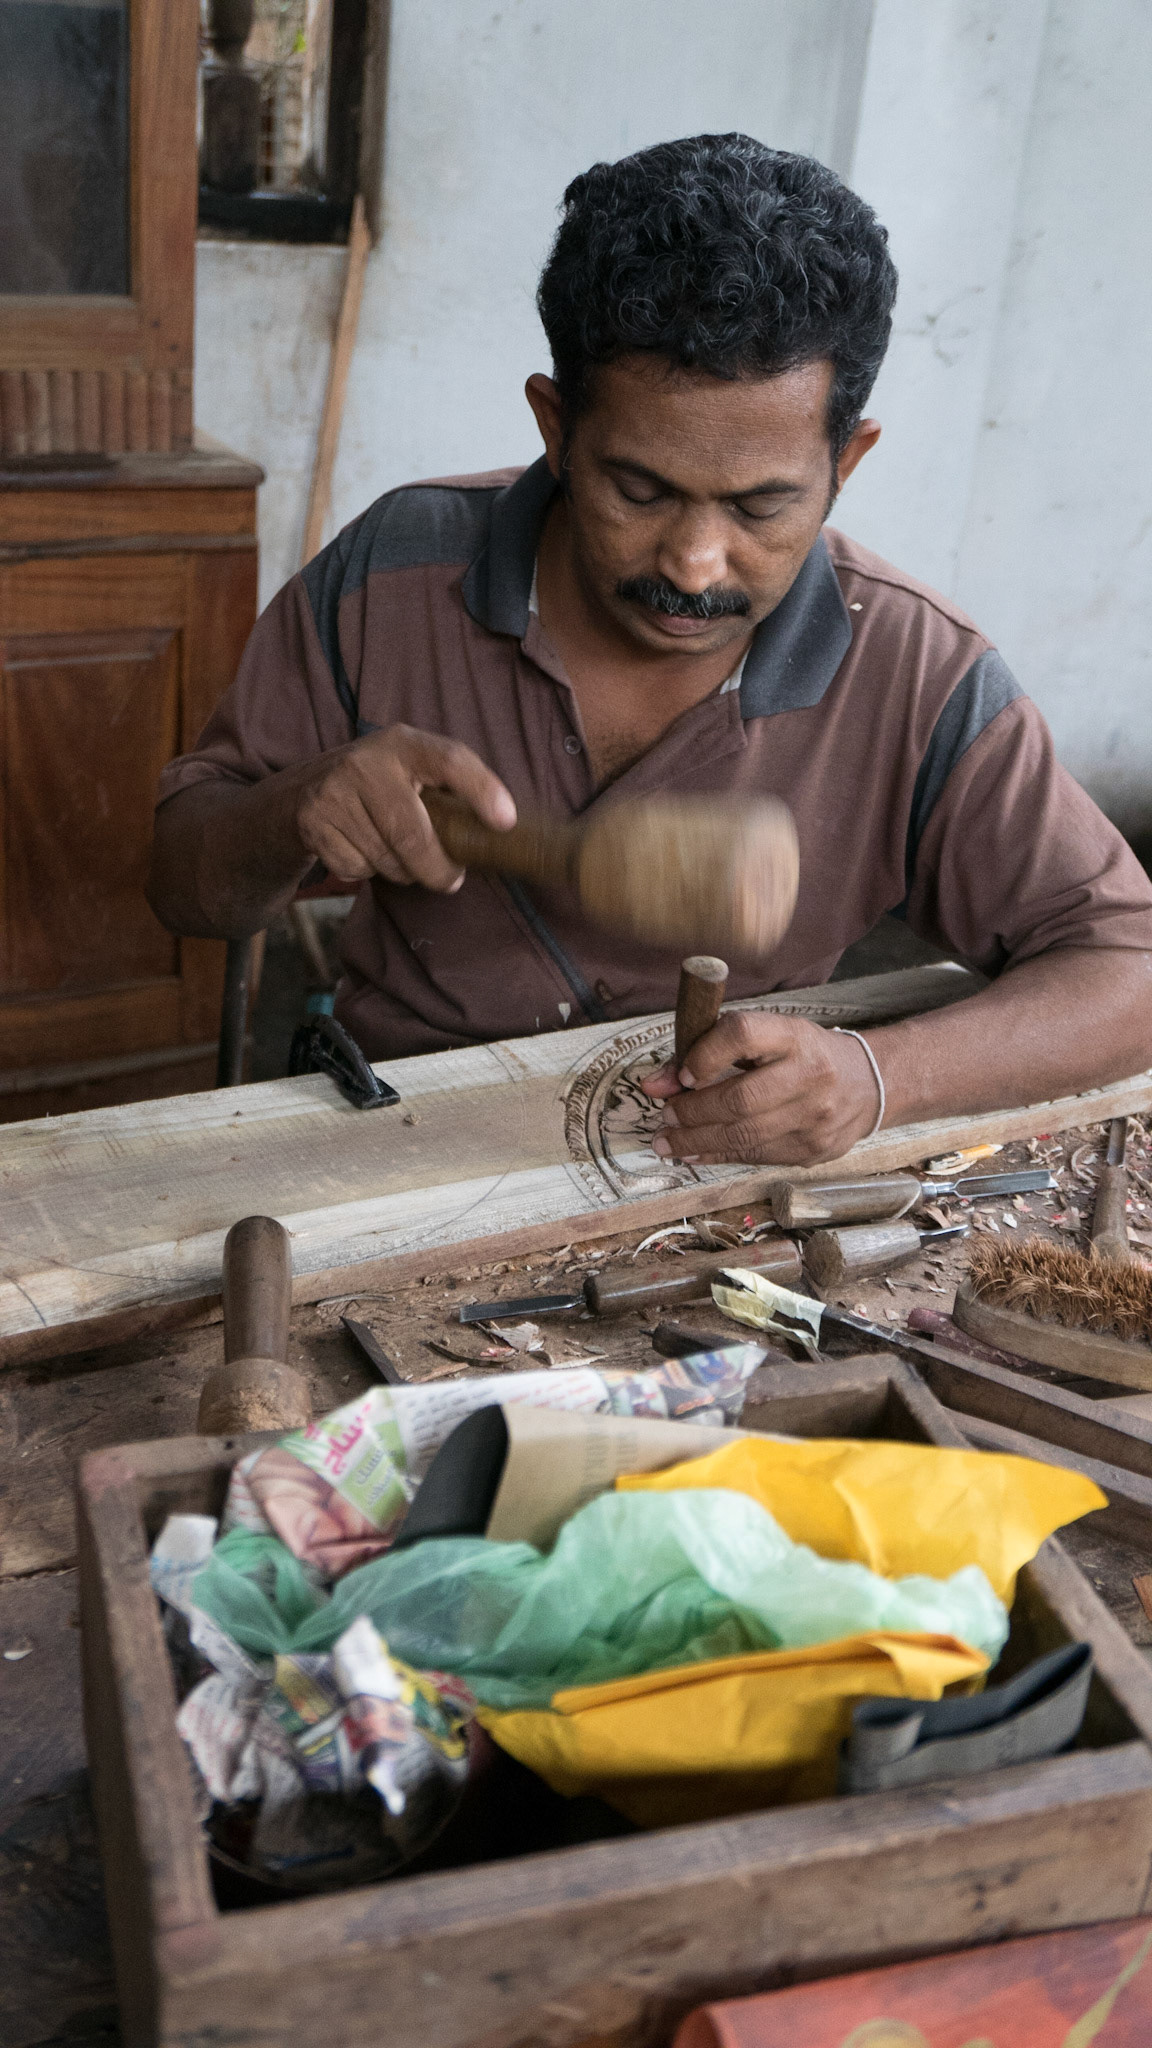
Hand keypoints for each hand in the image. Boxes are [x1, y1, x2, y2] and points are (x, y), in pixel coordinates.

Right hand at [295, 725, 515, 889]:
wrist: (302, 790)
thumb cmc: (379, 785)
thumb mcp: (409, 770)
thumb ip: (446, 790)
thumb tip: (499, 833)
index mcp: (404, 744)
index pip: (449, 759)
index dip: (481, 789)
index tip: (505, 821)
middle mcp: (366, 763)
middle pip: (412, 834)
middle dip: (437, 869)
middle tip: (451, 880)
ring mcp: (335, 792)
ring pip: (386, 859)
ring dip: (401, 871)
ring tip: (394, 852)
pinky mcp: (314, 823)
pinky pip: (356, 868)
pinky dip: (366, 870)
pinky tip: (360, 848)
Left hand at [641, 1010, 882, 1165]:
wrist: (868, 1086)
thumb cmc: (804, 1055)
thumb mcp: (767, 1037)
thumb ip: (710, 1051)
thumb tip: (654, 1084)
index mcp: (795, 1036)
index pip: (742, 1034)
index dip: (704, 1055)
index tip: (682, 1075)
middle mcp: (810, 1075)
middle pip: (738, 1099)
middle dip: (691, 1112)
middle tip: (664, 1117)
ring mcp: (814, 1118)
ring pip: (743, 1137)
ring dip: (695, 1142)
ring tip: (666, 1142)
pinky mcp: (812, 1150)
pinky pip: (754, 1157)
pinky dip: (717, 1156)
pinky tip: (694, 1153)